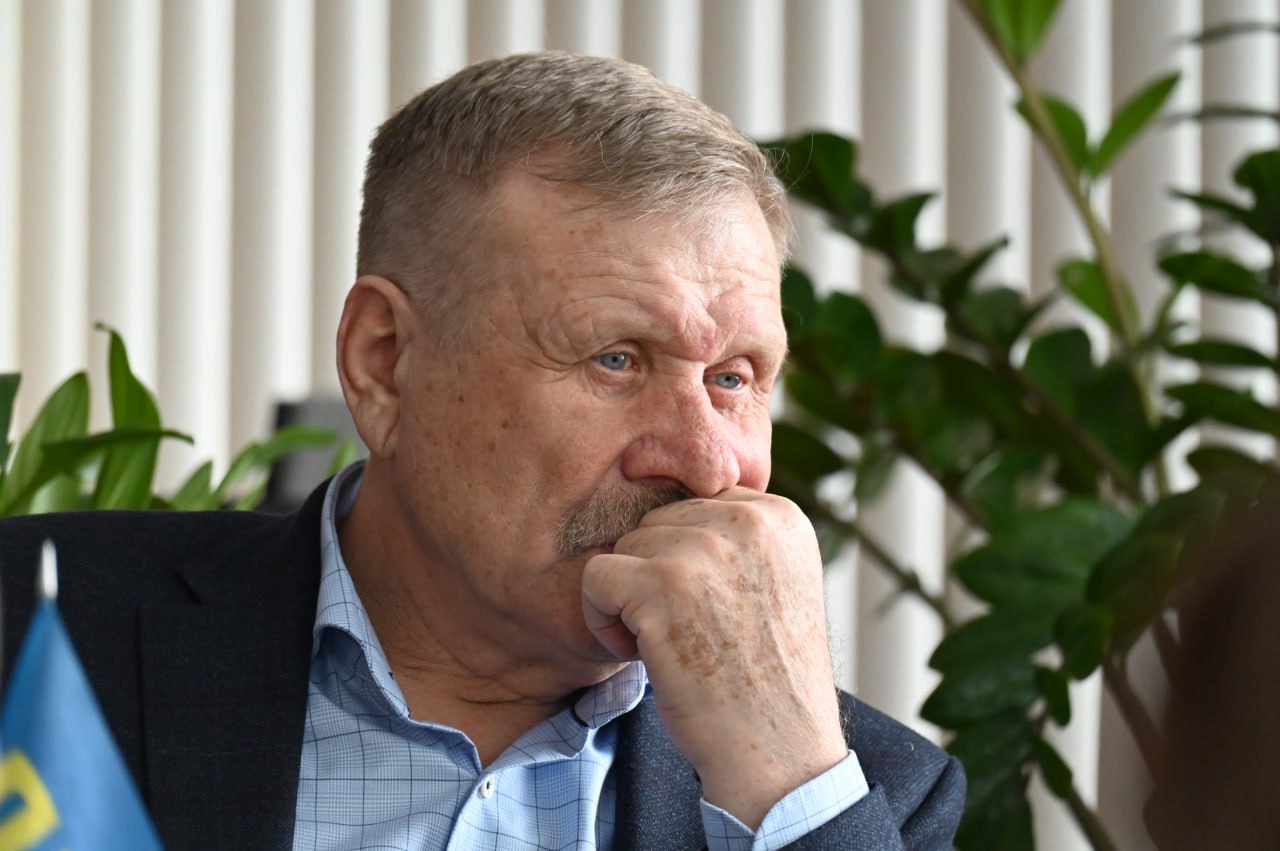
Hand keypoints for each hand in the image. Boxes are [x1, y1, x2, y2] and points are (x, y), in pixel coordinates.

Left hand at [581, 488, 847, 828]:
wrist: (778, 750)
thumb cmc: (767, 678)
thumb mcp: (774, 583)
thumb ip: (734, 538)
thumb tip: (660, 496)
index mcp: (780, 516)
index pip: (697, 506)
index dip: (689, 563)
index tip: (715, 612)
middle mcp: (749, 521)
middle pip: (657, 522)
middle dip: (658, 577)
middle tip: (694, 632)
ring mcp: (704, 550)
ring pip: (626, 546)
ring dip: (632, 601)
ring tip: (675, 645)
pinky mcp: (661, 584)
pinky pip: (596, 576)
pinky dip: (603, 621)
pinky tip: (643, 654)